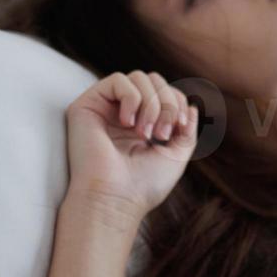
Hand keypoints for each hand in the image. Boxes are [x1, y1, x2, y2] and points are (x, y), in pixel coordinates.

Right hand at [63, 71, 197, 220]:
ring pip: (138, 77)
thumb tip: (190, 105)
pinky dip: (132, 98)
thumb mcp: (177, 155)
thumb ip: (186, 129)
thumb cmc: (143, 185)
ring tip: (145, 133)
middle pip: (154, 80)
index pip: (165, 93)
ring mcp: (104, 109)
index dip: (177, 103)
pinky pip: (117, 80)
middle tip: (163, 133)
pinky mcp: (86, 106)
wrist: (114, 199)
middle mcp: (122, 114)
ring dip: (151, 103)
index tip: (179, 129)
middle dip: (167, 102)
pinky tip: (127, 123)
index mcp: (142, 124)